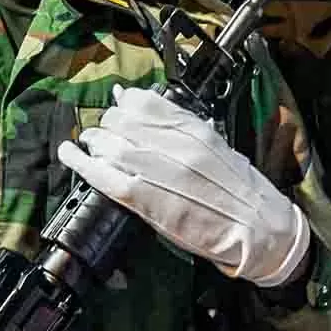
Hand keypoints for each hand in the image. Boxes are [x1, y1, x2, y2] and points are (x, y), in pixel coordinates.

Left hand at [53, 87, 310, 285]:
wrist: (260, 228)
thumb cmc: (241, 191)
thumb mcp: (217, 147)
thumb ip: (182, 127)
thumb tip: (143, 105)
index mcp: (194, 129)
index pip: (146, 103)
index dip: (126, 104)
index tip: (119, 106)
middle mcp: (175, 145)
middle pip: (123, 122)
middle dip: (108, 124)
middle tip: (103, 132)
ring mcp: (160, 172)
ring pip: (111, 145)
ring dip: (94, 142)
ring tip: (89, 144)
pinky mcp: (148, 200)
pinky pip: (105, 177)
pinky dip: (82, 164)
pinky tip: (70, 155)